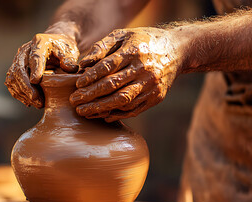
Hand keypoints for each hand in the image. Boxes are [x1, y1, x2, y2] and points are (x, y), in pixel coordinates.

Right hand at [5, 32, 78, 107]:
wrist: (55, 46)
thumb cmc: (63, 49)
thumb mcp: (69, 51)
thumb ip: (69, 59)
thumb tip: (70, 68)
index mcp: (39, 43)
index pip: (35, 57)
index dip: (34, 69)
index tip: (36, 81)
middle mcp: (25, 50)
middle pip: (19, 68)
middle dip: (26, 86)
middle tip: (36, 99)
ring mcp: (18, 60)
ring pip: (13, 77)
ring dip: (23, 92)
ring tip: (37, 103)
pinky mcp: (15, 69)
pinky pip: (11, 82)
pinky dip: (18, 93)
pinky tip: (29, 102)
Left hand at [70, 27, 186, 121]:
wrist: (177, 50)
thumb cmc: (143, 41)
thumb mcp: (123, 35)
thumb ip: (102, 47)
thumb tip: (82, 64)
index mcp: (134, 51)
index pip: (108, 67)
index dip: (91, 77)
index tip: (77, 84)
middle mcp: (144, 69)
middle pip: (113, 86)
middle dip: (91, 96)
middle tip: (74, 102)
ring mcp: (151, 85)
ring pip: (122, 100)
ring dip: (101, 108)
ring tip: (84, 112)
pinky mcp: (156, 98)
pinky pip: (134, 110)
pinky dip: (117, 114)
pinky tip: (102, 115)